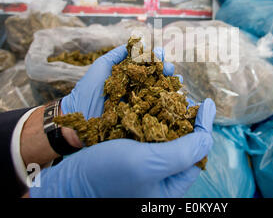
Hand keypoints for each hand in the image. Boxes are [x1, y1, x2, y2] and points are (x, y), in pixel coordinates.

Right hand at [30, 98, 215, 197]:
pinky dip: (149, 111)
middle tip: (183, 89)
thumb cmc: (104, 175)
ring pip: (165, 131)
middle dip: (183, 112)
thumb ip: (183, 152)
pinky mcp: (131, 153)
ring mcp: (145, 163)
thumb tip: (207, 130)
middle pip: (182, 139)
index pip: (197, 151)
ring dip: (167, 106)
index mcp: (171, 183)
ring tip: (168, 88)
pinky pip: (147, 129)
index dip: (204, 126)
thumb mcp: (149, 164)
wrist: (65, 181)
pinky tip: (148, 96)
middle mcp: (160, 174)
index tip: (206, 103)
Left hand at [60, 45, 175, 119]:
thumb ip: (117, 55)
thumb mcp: (101, 67)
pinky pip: (157, 111)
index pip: (147, 64)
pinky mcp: (140, 119)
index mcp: (128, 75)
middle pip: (157, 77)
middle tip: (170, 69)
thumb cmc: (87, 91)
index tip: (161, 54)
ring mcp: (139, 104)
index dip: (156, 58)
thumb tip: (135, 43)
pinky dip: (169, 104)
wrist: (79, 119)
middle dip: (166, 70)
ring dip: (171, 85)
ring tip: (177, 81)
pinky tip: (176, 98)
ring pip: (160, 93)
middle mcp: (136, 88)